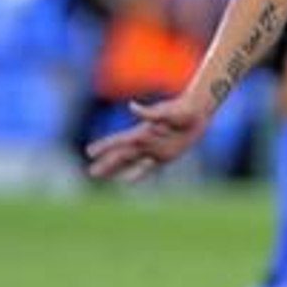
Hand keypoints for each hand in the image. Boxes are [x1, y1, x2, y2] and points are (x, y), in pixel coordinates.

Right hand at [85, 95, 207, 181]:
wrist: (196, 113)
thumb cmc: (183, 110)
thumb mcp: (168, 112)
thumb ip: (150, 113)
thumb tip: (132, 107)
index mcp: (143, 131)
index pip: (119, 141)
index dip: (105, 146)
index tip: (89, 151)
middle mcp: (145, 142)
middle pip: (121, 155)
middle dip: (106, 164)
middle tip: (90, 172)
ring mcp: (154, 150)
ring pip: (129, 162)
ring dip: (115, 169)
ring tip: (99, 175)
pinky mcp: (164, 156)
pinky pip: (148, 168)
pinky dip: (136, 173)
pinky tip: (125, 179)